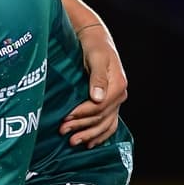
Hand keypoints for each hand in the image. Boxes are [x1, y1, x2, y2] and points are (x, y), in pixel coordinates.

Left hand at [60, 24, 127, 146]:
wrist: (96, 41)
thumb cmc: (94, 47)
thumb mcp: (95, 58)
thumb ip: (97, 78)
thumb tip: (97, 98)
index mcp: (118, 84)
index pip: (99, 106)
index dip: (82, 114)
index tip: (66, 117)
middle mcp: (120, 94)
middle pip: (100, 117)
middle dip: (81, 126)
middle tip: (63, 132)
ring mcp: (116, 100)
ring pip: (105, 124)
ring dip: (89, 135)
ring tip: (73, 142)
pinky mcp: (111, 103)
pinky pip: (109, 124)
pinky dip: (100, 135)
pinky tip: (90, 143)